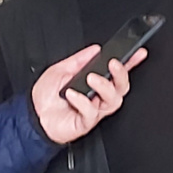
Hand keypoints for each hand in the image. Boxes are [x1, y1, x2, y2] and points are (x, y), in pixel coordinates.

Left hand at [30, 43, 144, 143]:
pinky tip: (72, 94)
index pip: (117, 73)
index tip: (139, 53)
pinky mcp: (85, 123)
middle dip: (122, 74)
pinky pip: (91, 112)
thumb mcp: (60, 70)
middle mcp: (98, 98)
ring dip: (104, 86)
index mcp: (95, 84)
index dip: (131, 63)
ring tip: (91, 78)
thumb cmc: (46, 96)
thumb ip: (79, 60)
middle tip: (113, 64)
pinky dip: (82, 101)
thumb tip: (95, 49)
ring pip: (113, 101)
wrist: (33, 116)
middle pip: (122, 88)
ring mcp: (93, 111)